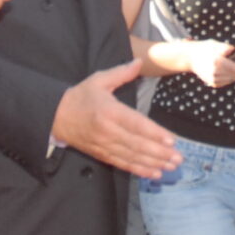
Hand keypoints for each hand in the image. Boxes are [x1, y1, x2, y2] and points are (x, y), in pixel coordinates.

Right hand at [53, 61, 183, 178]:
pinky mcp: (101, 154)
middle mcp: (107, 131)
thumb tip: (139, 61)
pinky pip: (122, 164)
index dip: (154, 133)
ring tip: (171, 167)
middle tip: (178, 158)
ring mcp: (104, 145)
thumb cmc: (80, 97)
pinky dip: (139, 170)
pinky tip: (154, 174)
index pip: (136, 124)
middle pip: (137, 144)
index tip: (171, 140)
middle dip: (160, 153)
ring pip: (132, 157)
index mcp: (109, 111)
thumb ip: (121, 72)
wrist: (55, 116)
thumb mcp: (98, 80)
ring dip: (153, 163)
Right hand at [184, 41, 234, 88]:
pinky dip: (234, 75)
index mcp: (217, 63)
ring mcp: (214, 80)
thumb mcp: (216, 44)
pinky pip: (228, 80)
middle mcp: (216, 74)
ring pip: (234, 78)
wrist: (190, 58)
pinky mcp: (213, 84)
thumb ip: (227, 48)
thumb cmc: (203, 49)